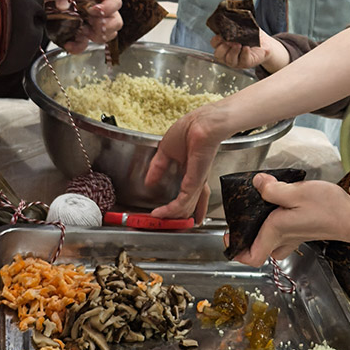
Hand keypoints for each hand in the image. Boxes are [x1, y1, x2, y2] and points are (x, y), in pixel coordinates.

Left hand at [48, 0, 122, 54]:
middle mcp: (98, 9)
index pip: (115, 1)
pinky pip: (85, 44)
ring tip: (82, 31)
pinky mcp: (80, 35)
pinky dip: (78, 46)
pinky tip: (68, 44)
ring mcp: (91, 23)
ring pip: (107, 35)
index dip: (108, 8)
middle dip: (104, 26)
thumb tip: (63, 4)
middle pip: (116, 21)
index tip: (94, 11)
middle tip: (90, 23)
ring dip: (96, 36)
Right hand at [146, 105, 231, 220]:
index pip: (189, 193)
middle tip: (169, 224)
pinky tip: (161, 213)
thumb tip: (148, 181)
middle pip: (191, 204)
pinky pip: (183, 201)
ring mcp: (197, 181)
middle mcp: (197, 179)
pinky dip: (171, 209)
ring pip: (186, 206)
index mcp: (192, 170)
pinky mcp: (195, 182)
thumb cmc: (189, 129)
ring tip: (159, 220)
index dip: (179, 205)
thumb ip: (157, 167)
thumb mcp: (166, 151)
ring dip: (171, 215)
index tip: (165, 212)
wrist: (201, 124)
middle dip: (181, 217)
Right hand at [211, 28, 288, 73]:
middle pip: (218, 55)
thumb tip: (233, 15)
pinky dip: (244, 54)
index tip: (220, 35)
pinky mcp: (246, 63)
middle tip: (229, 41)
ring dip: (233, 51)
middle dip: (223, 48)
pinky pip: (243, 61)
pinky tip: (246, 48)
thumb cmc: (252, 36)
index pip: (214, 44)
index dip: (216, 41)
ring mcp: (236, 61)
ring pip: (229, 60)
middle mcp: (228, 55)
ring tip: (238, 44)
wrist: (264, 44)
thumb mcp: (243, 28)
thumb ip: (236, 23)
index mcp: (224, 45)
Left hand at [232, 174, 349, 265]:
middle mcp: (283, 238)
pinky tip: (279, 203)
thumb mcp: (297, 192)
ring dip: (261, 228)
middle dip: (246, 234)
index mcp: (276, 231)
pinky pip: (281, 232)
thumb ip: (273, 189)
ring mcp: (294, 237)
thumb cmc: (328, 208)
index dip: (236, 251)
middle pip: (257, 246)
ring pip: (269, 240)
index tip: (229, 236)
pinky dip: (275, 222)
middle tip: (240, 215)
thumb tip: (258, 183)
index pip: (251, 257)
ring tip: (257, 208)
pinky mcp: (302, 230)